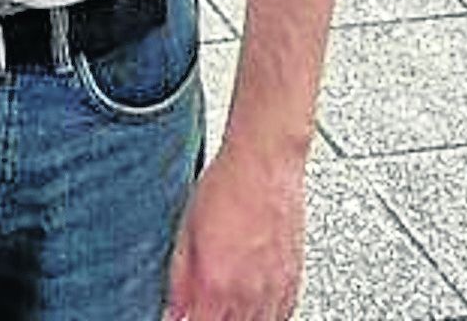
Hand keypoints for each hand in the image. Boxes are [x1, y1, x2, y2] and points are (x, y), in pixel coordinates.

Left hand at [162, 141, 305, 320]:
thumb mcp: (186, 229)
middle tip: (205, 307)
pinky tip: (255, 310)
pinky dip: (267, 317)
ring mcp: (274, 289)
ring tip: (226, 307)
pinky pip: (282, 315)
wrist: (265, 161)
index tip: (183, 317)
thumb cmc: (226, 185)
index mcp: (215, 283)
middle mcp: (248, 293)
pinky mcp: (294, 279)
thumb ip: (179, 278)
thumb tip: (172, 310)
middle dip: (211, 320)